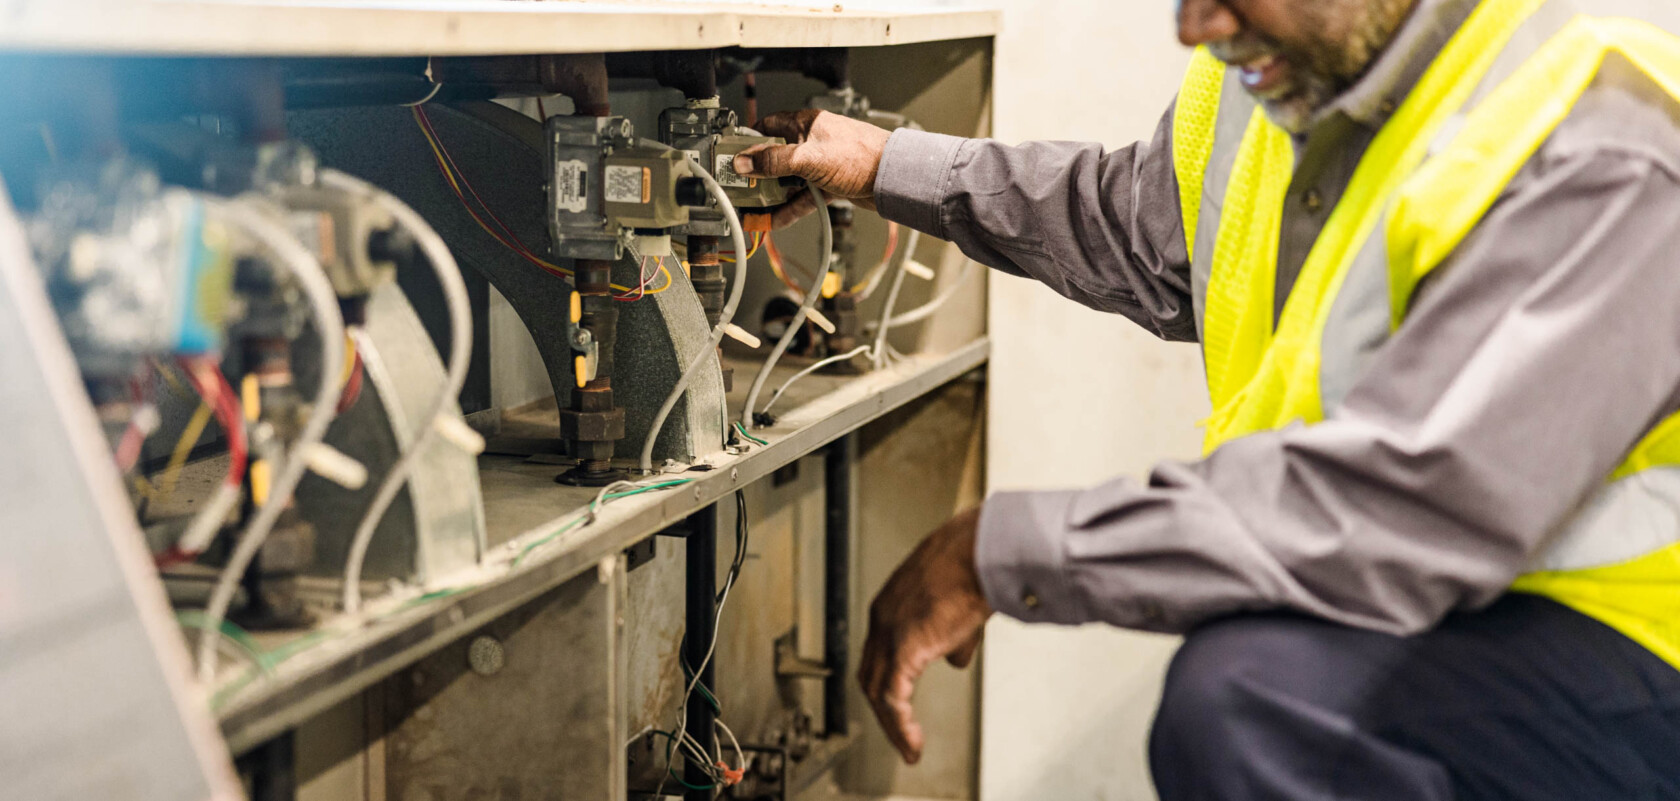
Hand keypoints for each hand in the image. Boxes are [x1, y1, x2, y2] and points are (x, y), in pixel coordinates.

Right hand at [733, 109, 892, 227]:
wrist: (895, 178)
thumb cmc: (860, 156)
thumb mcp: (809, 157)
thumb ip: (774, 161)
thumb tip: (744, 162)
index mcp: (805, 124)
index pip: (768, 127)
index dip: (749, 141)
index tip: (732, 157)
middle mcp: (811, 142)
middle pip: (775, 158)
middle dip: (756, 176)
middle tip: (738, 190)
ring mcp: (820, 165)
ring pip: (788, 181)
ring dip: (771, 197)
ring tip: (751, 211)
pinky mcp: (829, 185)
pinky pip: (803, 198)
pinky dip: (790, 209)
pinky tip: (774, 222)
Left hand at [858, 508, 992, 763]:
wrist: (981, 551)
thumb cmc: (976, 565)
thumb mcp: (960, 605)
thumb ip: (953, 635)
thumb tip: (954, 658)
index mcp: (892, 603)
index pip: (879, 651)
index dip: (888, 679)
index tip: (899, 702)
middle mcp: (882, 618)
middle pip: (870, 673)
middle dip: (883, 707)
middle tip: (898, 732)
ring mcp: (889, 633)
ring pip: (877, 690)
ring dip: (891, 724)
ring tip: (908, 747)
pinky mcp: (904, 650)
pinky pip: (893, 698)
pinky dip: (900, 725)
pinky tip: (913, 742)